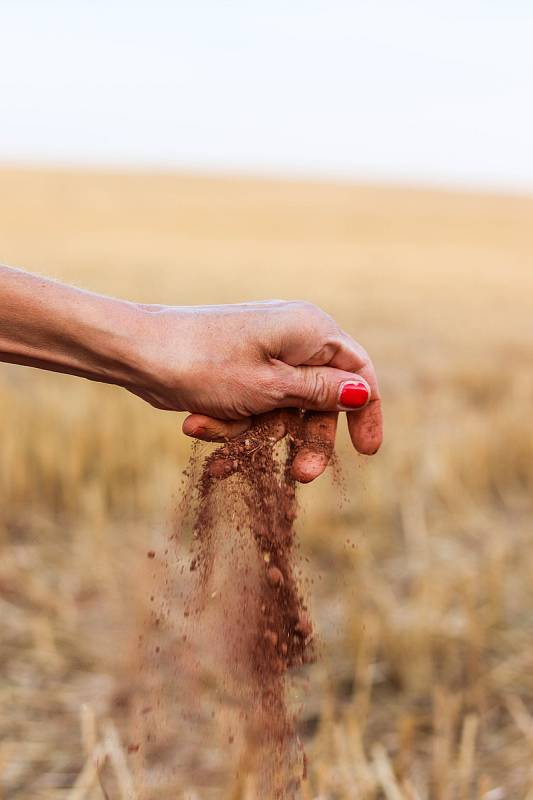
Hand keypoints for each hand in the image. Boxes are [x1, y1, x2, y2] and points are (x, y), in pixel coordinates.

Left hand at [130, 300, 382, 481]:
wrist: (137, 352)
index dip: (367, 412)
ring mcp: (264, 354)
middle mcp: (292, 338)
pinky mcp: (239, 371)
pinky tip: (199, 429)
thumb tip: (364, 392)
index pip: (359, 371)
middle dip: (304, 440)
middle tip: (300, 478)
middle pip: (319, 400)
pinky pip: (252, 406)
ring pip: (281, 410)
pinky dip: (232, 425)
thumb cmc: (205, 364)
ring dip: (251, 434)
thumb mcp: (271, 387)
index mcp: (310, 331)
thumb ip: (322, 393)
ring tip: (210, 439)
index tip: (367, 452)